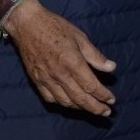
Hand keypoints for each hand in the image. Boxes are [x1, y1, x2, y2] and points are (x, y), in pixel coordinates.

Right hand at [4, 0, 116, 116]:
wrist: (28, 26)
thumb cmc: (57, 28)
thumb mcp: (80, 38)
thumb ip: (95, 56)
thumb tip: (111, 68)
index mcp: (72, 62)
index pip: (90, 86)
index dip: (103, 95)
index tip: (112, 100)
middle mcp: (59, 74)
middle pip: (80, 98)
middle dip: (95, 108)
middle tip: (106, 113)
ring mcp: (46, 79)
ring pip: (65, 101)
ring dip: (80, 108)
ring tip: (92, 109)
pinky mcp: (36, 81)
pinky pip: (50, 98)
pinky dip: (63, 104)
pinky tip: (71, 103)